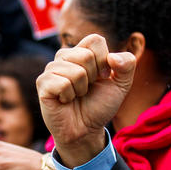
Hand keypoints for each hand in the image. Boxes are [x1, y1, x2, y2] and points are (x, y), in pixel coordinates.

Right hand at [37, 34, 134, 166]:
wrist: (86, 130)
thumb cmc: (100, 105)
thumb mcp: (121, 85)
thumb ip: (127, 65)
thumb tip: (113, 57)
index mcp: (82, 52)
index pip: (95, 40)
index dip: (104, 60)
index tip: (103, 77)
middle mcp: (65, 57)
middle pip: (86, 55)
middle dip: (93, 77)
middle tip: (87, 89)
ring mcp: (52, 69)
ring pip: (76, 71)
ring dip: (82, 89)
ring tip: (76, 95)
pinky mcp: (43, 83)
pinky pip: (63, 84)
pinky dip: (69, 96)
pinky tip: (65, 100)